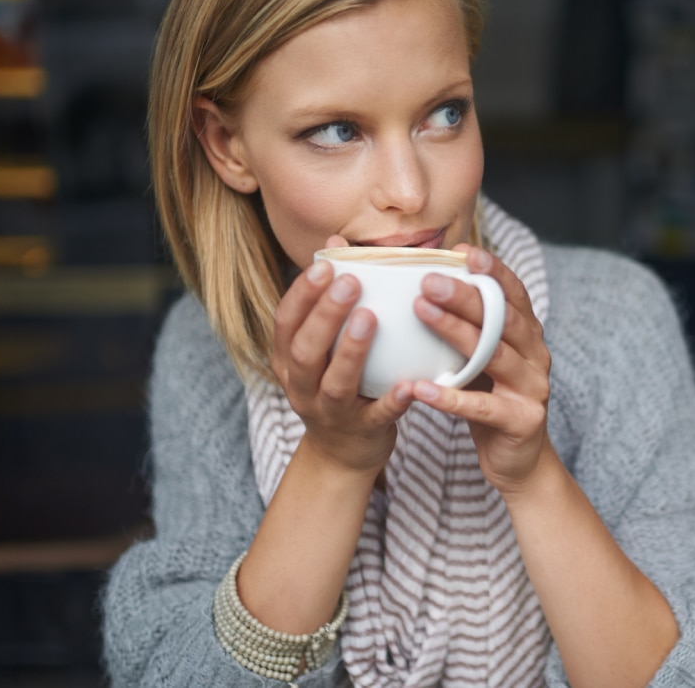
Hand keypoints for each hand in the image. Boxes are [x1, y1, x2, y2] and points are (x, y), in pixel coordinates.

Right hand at [270, 237, 413, 476]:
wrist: (342, 454)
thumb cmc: (340, 382)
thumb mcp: (324, 346)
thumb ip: (328, 301)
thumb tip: (337, 239)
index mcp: (289, 360)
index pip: (285, 322)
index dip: (302, 294)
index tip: (324, 265)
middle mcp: (302, 386)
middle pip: (305, 350)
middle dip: (325, 315)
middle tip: (350, 282)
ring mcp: (331, 412)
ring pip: (335, 382)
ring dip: (351, 350)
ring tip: (370, 318)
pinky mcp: (363, 431)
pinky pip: (377, 416)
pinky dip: (392, 400)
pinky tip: (410, 384)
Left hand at [410, 244, 552, 493]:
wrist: (518, 461)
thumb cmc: (490, 399)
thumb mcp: (482, 358)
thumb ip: (467, 325)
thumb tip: (425, 282)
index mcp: (528, 333)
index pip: (514, 293)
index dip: (492, 270)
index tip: (462, 250)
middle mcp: (536, 355)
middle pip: (502, 318)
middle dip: (466, 295)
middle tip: (429, 279)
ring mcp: (533, 387)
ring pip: (494, 354)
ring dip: (455, 331)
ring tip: (421, 312)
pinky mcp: (522, 420)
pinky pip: (482, 407)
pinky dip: (450, 396)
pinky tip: (419, 388)